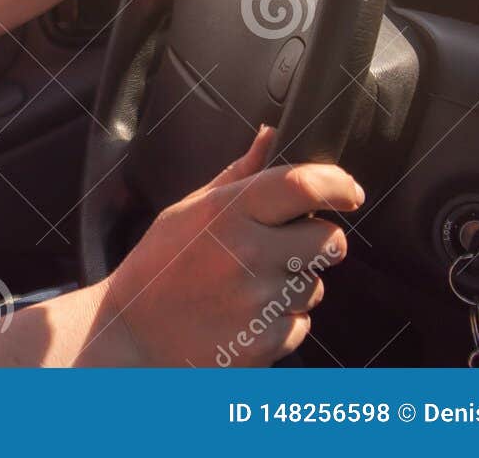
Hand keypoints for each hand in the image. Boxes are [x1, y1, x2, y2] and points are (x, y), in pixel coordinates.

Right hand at [98, 125, 363, 366]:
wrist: (130, 334)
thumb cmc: (159, 265)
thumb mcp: (188, 209)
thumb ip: (238, 173)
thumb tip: (271, 134)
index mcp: (227, 211)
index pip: (303, 185)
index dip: (339, 184)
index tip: (348, 191)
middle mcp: (247, 253)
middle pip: (330, 240)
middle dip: (318, 240)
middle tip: (286, 245)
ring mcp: (258, 302)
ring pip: (316, 286)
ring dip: (294, 285)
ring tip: (247, 286)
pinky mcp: (264, 344)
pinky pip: (300, 325)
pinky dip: (281, 322)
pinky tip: (244, 316)